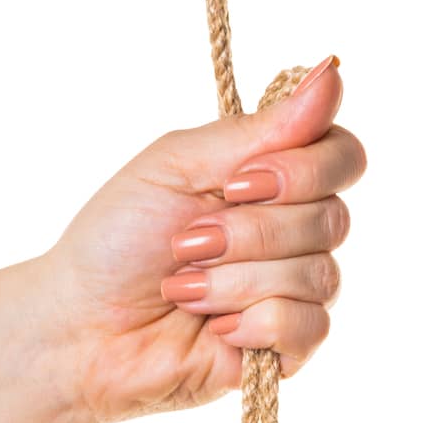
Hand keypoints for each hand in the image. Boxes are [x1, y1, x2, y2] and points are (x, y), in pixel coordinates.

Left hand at [31, 55, 363, 422]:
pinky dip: (255, 323)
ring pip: (318, 275)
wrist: (80, 327)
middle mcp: (293, 234)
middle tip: (187, 242)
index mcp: (271, 179)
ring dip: (238, 280)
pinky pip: (311, 328)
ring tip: (184, 288)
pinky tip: (214, 329)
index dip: (306, 169)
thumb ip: (260, 129)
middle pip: (333, 218)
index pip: (342, 156)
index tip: (240, 182)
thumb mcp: (179, 165)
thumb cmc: (116, 241)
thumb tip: (332, 72)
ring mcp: (291, 293)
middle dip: (251, 232)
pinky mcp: (285, 350)